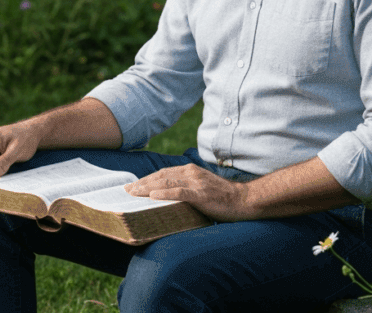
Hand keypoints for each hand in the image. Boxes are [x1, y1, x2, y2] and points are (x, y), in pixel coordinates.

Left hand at [124, 164, 250, 221]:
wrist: (244, 200)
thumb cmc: (222, 198)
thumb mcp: (201, 188)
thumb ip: (186, 189)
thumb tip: (167, 197)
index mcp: (190, 170)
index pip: (163, 173)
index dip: (146, 179)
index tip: (132, 185)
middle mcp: (191, 173)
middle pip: (161, 176)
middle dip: (142, 183)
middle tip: (126, 190)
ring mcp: (196, 183)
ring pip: (166, 183)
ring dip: (148, 188)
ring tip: (133, 193)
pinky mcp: (201, 194)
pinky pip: (180, 193)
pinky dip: (165, 193)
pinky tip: (154, 196)